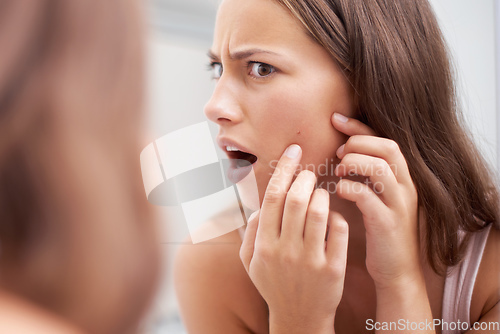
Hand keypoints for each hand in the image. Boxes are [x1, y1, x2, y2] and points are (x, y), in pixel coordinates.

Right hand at [240, 144, 347, 332]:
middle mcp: (284, 250)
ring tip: (321, 192)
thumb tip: (258, 205)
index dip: (285, 167)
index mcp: (263, 244)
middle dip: (306, 177)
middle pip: (296, 198)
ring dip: (322, 194)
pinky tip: (332, 216)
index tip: (294, 150)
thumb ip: (250, 231)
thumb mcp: (250, 262)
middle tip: (310, 173)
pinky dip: (336, 216)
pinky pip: (338, 229)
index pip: (272, 195)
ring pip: (320, 210)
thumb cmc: (273, 284)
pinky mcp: (333, 269)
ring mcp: (310, 260)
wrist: (298, 319)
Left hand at [331, 113, 421, 289]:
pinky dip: (349, 188)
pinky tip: (339, 191)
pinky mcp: (388, 223)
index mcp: (403, 178)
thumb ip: (366, 176)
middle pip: (387, 147)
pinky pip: (367, 196)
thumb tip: (340, 152)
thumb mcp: (378, 199)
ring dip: (353, 162)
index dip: (359, 127)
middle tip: (338, 153)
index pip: (385, 140)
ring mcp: (399, 205)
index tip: (336, 119)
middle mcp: (406, 187)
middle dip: (357, 142)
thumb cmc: (380, 232)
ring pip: (379, 167)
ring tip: (338, 171)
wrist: (397, 272)